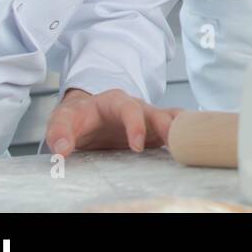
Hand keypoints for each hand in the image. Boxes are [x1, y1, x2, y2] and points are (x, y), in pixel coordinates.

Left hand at [44, 88, 180, 157]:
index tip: (136, 147)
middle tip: (174, 142)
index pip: (129, 108)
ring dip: (180, 129)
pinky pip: (173, 129)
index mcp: (114, 100)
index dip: (136, 125)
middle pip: (157, 112)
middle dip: (167, 126)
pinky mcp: (153, 131)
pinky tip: (192, 146)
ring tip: (191, 143)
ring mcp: (147, 118)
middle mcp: (135, 106)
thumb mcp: (61, 121)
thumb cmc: (75, 117)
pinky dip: (183, 135)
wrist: (84, 115)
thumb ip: (58, 133)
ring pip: (170, 118)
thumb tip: (62, 151)